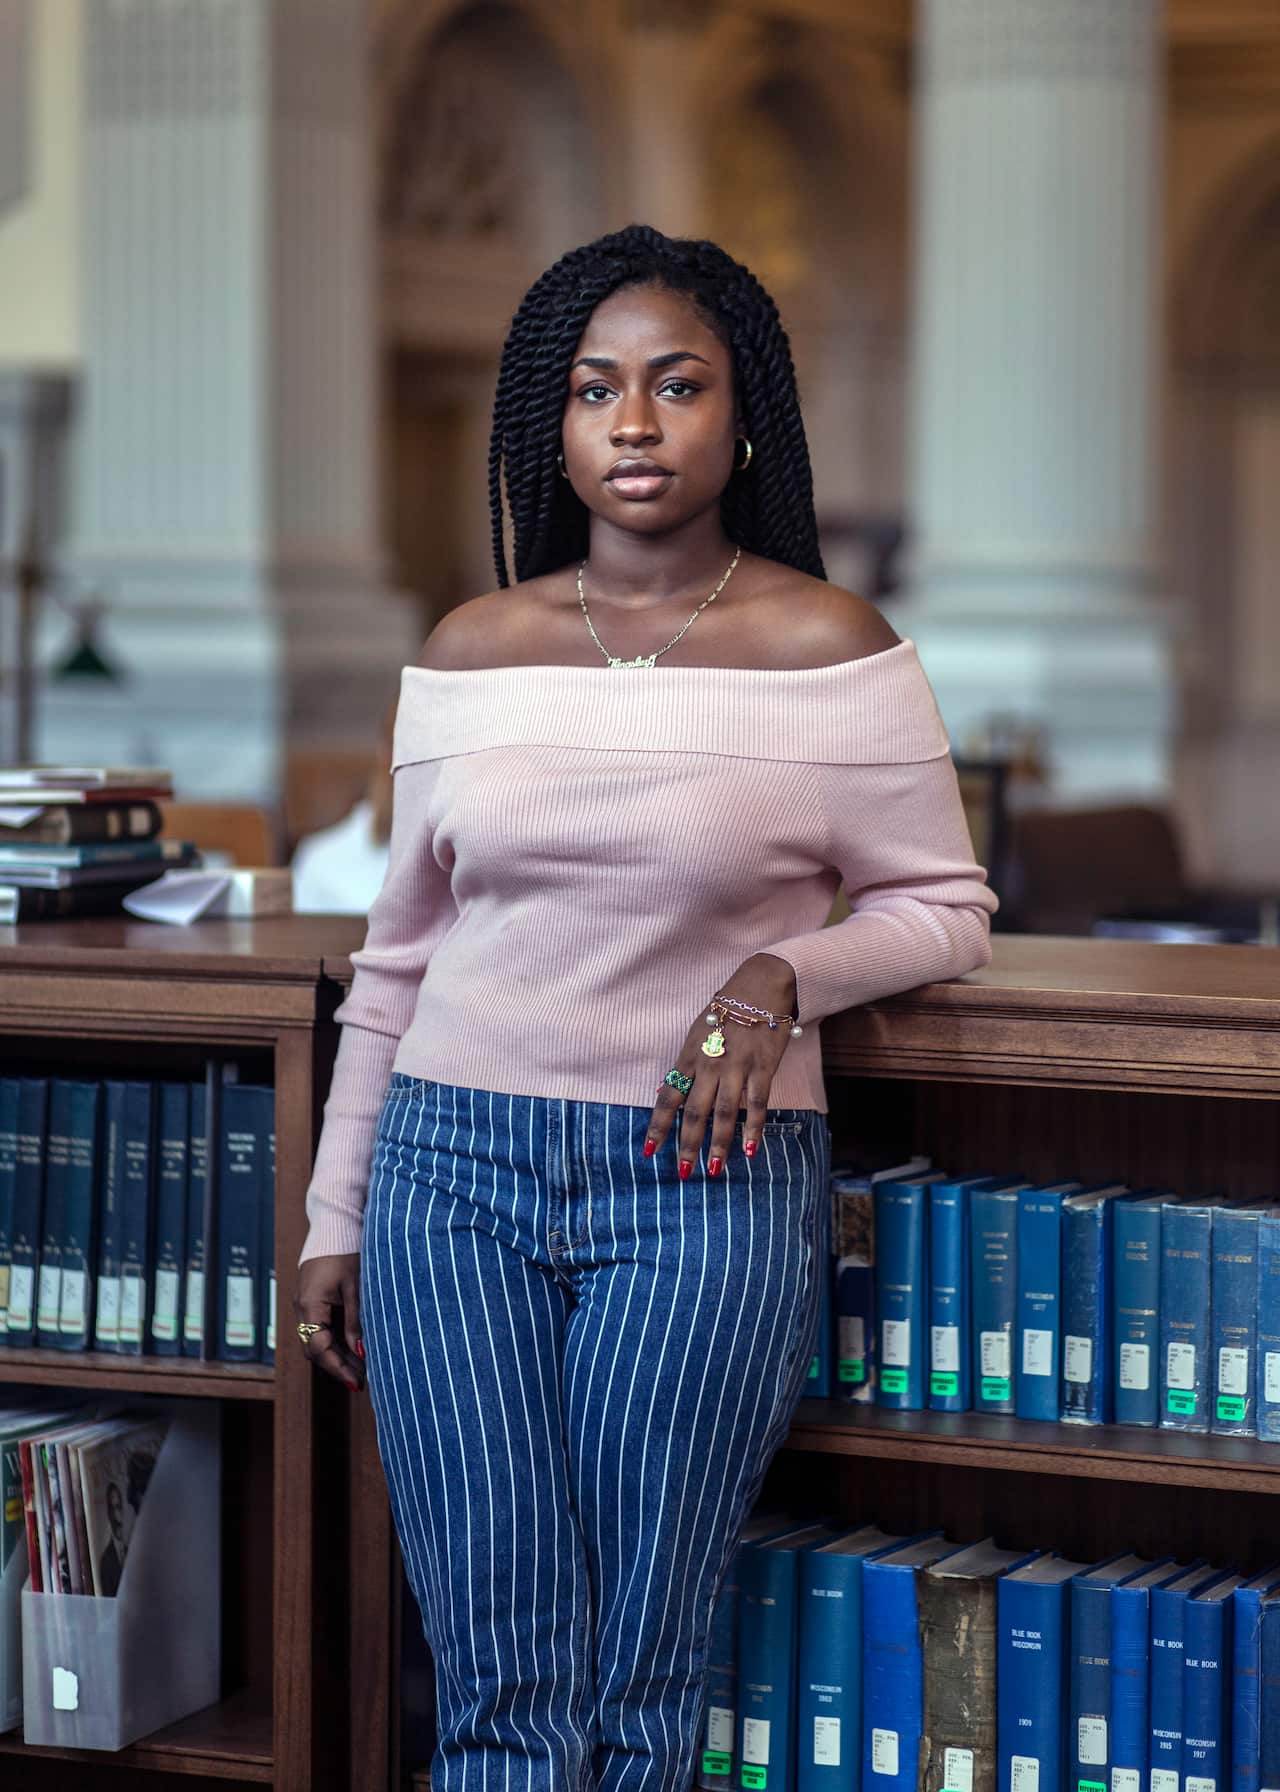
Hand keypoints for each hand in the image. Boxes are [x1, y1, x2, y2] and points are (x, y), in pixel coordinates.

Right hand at [294, 1253, 364, 1391]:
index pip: (318, 1347)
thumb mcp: (356, 1288)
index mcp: (310, 1305)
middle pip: (315, 1348)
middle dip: (337, 1365)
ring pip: (317, 1340)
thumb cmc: (347, 1252)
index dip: (337, 1367)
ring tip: (362, 1368)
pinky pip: (320, 1328)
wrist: (335, 1226)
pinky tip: (354, 1348)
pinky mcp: (312, 1300)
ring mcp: (305, 1304)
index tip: (356, 1381)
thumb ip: (356, 1321)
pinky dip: (335, 1341)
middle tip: (362, 1380)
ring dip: (337, 1354)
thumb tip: (361, 1352)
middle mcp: (302, 1308)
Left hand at [645, 953, 798, 1175]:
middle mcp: (710, 1064)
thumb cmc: (725, 1010)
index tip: (650, 1151)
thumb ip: (682, 1065)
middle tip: (682, 1173)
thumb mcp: (696, 1032)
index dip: (659, 1126)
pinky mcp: (762, 1068)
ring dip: (719, 1144)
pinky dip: (754, 1129)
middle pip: (696, 1112)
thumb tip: (662, 1092)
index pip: (669, 1098)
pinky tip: (750, 1150)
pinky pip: (757, 1104)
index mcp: (690, 1056)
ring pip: (726, 1113)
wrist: (760, 987)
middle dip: (688, 1144)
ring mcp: (737, 1067)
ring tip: (713, 1169)